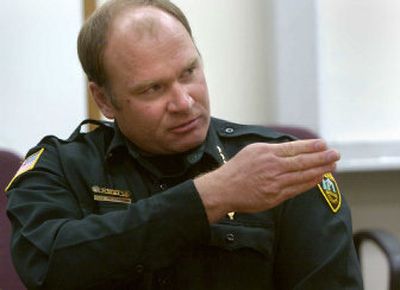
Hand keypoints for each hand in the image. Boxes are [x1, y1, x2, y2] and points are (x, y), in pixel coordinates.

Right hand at [194, 139, 339, 222]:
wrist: (224, 189)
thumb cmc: (237, 169)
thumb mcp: (252, 151)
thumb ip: (272, 150)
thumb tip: (292, 149)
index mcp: (266, 152)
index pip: (294, 148)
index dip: (311, 146)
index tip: (323, 144)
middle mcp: (272, 166)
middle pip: (303, 161)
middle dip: (322, 157)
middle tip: (335, 154)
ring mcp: (275, 182)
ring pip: (303, 175)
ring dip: (320, 170)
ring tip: (332, 166)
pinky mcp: (275, 196)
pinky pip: (297, 188)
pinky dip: (310, 183)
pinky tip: (319, 178)